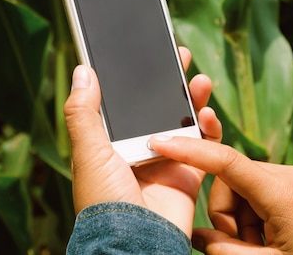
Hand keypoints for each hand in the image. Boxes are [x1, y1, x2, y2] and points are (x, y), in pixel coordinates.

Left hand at [64, 47, 221, 237]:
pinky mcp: (187, 175)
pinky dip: (210, 130)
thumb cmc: (104, 202)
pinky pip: (204, 147)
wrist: (134, 243)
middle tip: (181, 57)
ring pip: (184, 122)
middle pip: (159, 108)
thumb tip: (83, 71)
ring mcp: (165, 161)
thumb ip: (84, 112)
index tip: (148, 56)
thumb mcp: (88, 152)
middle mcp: (139, 149)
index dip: (138, 80)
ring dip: (194, 100)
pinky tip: (209, 114)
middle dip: (171, 83)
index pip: (127, 103)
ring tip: (200, 81)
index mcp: (112, 142)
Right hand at [149, 137, 292, 254]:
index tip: (160, 143)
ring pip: (250, 187)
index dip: (189, 150)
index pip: (224, 161)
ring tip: (270, 247)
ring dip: (248, 218)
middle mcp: (292, 175)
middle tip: (248, 247)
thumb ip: (226, 250)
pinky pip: (271, 190)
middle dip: (229, 214)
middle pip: (233, 181)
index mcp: (281, 191)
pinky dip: (264, 213)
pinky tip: (281, 238)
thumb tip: (197, 236)